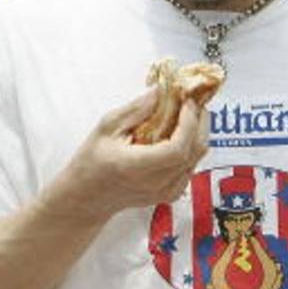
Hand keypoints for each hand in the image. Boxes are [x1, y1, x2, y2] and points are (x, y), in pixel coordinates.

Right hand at [43, 89, 209, 225]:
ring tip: (188, 114)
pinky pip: (191, 166)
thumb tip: (159, 92)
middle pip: (193, 151)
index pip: (176, 148)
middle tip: (193, 102)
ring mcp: (165, 191)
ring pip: (197, 158)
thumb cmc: (91, 163)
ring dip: (198, 133)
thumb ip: (135, 110)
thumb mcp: (105, 129)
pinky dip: (192, 147)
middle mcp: (155, 183)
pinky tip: (181, 134)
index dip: (188, 123)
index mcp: (136, 167)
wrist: (88, 196)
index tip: (187, 102)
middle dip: (199, 122)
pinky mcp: (171, 193)